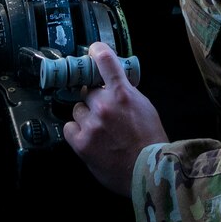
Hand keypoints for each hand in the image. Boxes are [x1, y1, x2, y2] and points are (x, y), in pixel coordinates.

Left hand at [63, 42, 167, 192]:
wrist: (148, 171)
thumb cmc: (150, 139)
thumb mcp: (144, 107)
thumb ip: (126, 93)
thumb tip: (112, 83)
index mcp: (122, 93)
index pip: (105, 61)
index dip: (96, 51)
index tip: (92, 50)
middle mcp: (104, 105)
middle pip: (87, 91)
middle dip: (94, 99)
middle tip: (103, 111)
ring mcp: (91, 124)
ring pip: (77, 110)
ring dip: (85, 116)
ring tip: (99, 130)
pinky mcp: (81, 143)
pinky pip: (70, 128)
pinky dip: (77, 132)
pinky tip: (89, 138)